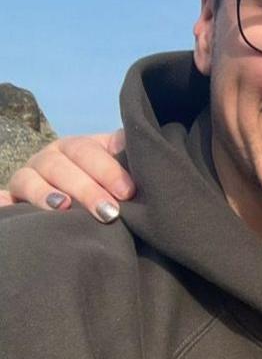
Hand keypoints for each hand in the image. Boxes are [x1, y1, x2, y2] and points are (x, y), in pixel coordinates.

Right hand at [4, 130, 132, 222]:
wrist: (79, 187)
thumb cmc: (106, 179)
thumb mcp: (116, 163)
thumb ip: (129, 156)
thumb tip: (148, 154)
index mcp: (76, 146)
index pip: (88, 151)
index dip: (107, 170)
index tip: (128, 192)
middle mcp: (49, 158)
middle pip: (61, 166)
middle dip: (86, 189)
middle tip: (109, 212)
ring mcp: (28, 177)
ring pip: (29, 180)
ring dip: (45, 194)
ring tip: (64, 208)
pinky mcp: (12, 198)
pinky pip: (3, 201)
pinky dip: (2, 205)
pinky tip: (5, 209)